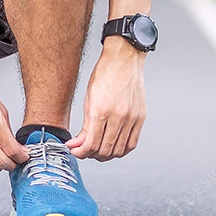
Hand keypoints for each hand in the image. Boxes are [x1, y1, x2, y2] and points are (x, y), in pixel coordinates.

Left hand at [66, 38, 146, 160]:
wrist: (123, 60)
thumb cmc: (104, 75)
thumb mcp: (88, 100)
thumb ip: (84, 126)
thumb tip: (78, 144)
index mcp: (100, 111)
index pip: (90, 144)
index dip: (80, 153)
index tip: (75, 151)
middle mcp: (118, 117)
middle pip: (104, 150)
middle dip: (91, 155)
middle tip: (84, 151)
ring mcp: (131, 118)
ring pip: (119, 151)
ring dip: (106, 155)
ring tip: (97, 150)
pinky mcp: (140, 118)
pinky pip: (132, 143)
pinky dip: (121, 150)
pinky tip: (113, 146)